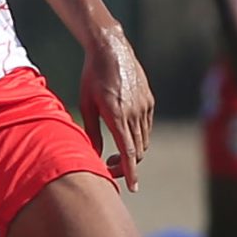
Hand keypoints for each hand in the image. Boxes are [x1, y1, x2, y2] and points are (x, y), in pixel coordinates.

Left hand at [79, 27, 155, 191]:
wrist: (111, 48)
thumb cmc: (92, 76)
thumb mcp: (86, 103)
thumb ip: (91, 131)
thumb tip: (95, 155)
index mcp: (116, 114)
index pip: (128, 152)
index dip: (131, 173)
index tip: (134, 188)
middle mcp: (134, 112)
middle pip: (136, 151)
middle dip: (126, 165)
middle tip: (109, 167)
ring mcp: (145, 106)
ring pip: (143, 140)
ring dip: (132, 152)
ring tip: (115, 153)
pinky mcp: (149, 100)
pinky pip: (146, 127)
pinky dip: (138, 137)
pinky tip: (124, 133)